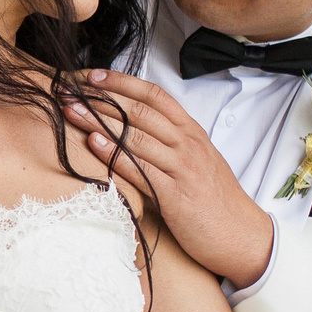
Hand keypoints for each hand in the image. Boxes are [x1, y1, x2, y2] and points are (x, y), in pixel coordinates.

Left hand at [67, 70, 276, 285]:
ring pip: (136, 136)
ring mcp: (182, 168)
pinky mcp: (175, 196)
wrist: (242, 235)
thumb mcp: (197, 161)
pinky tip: (93, 144)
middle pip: (140, 111)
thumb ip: (170, 142)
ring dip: (99, 122)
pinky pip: (141, 170)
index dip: (122, 82)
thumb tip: (135, 128)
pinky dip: (116, 155)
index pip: (154, 96)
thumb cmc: (214, 200)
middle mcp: (187, 144)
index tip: (91, 76)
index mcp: (191, 132)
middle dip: (102, 98)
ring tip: (71, 112)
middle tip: (68, 90)